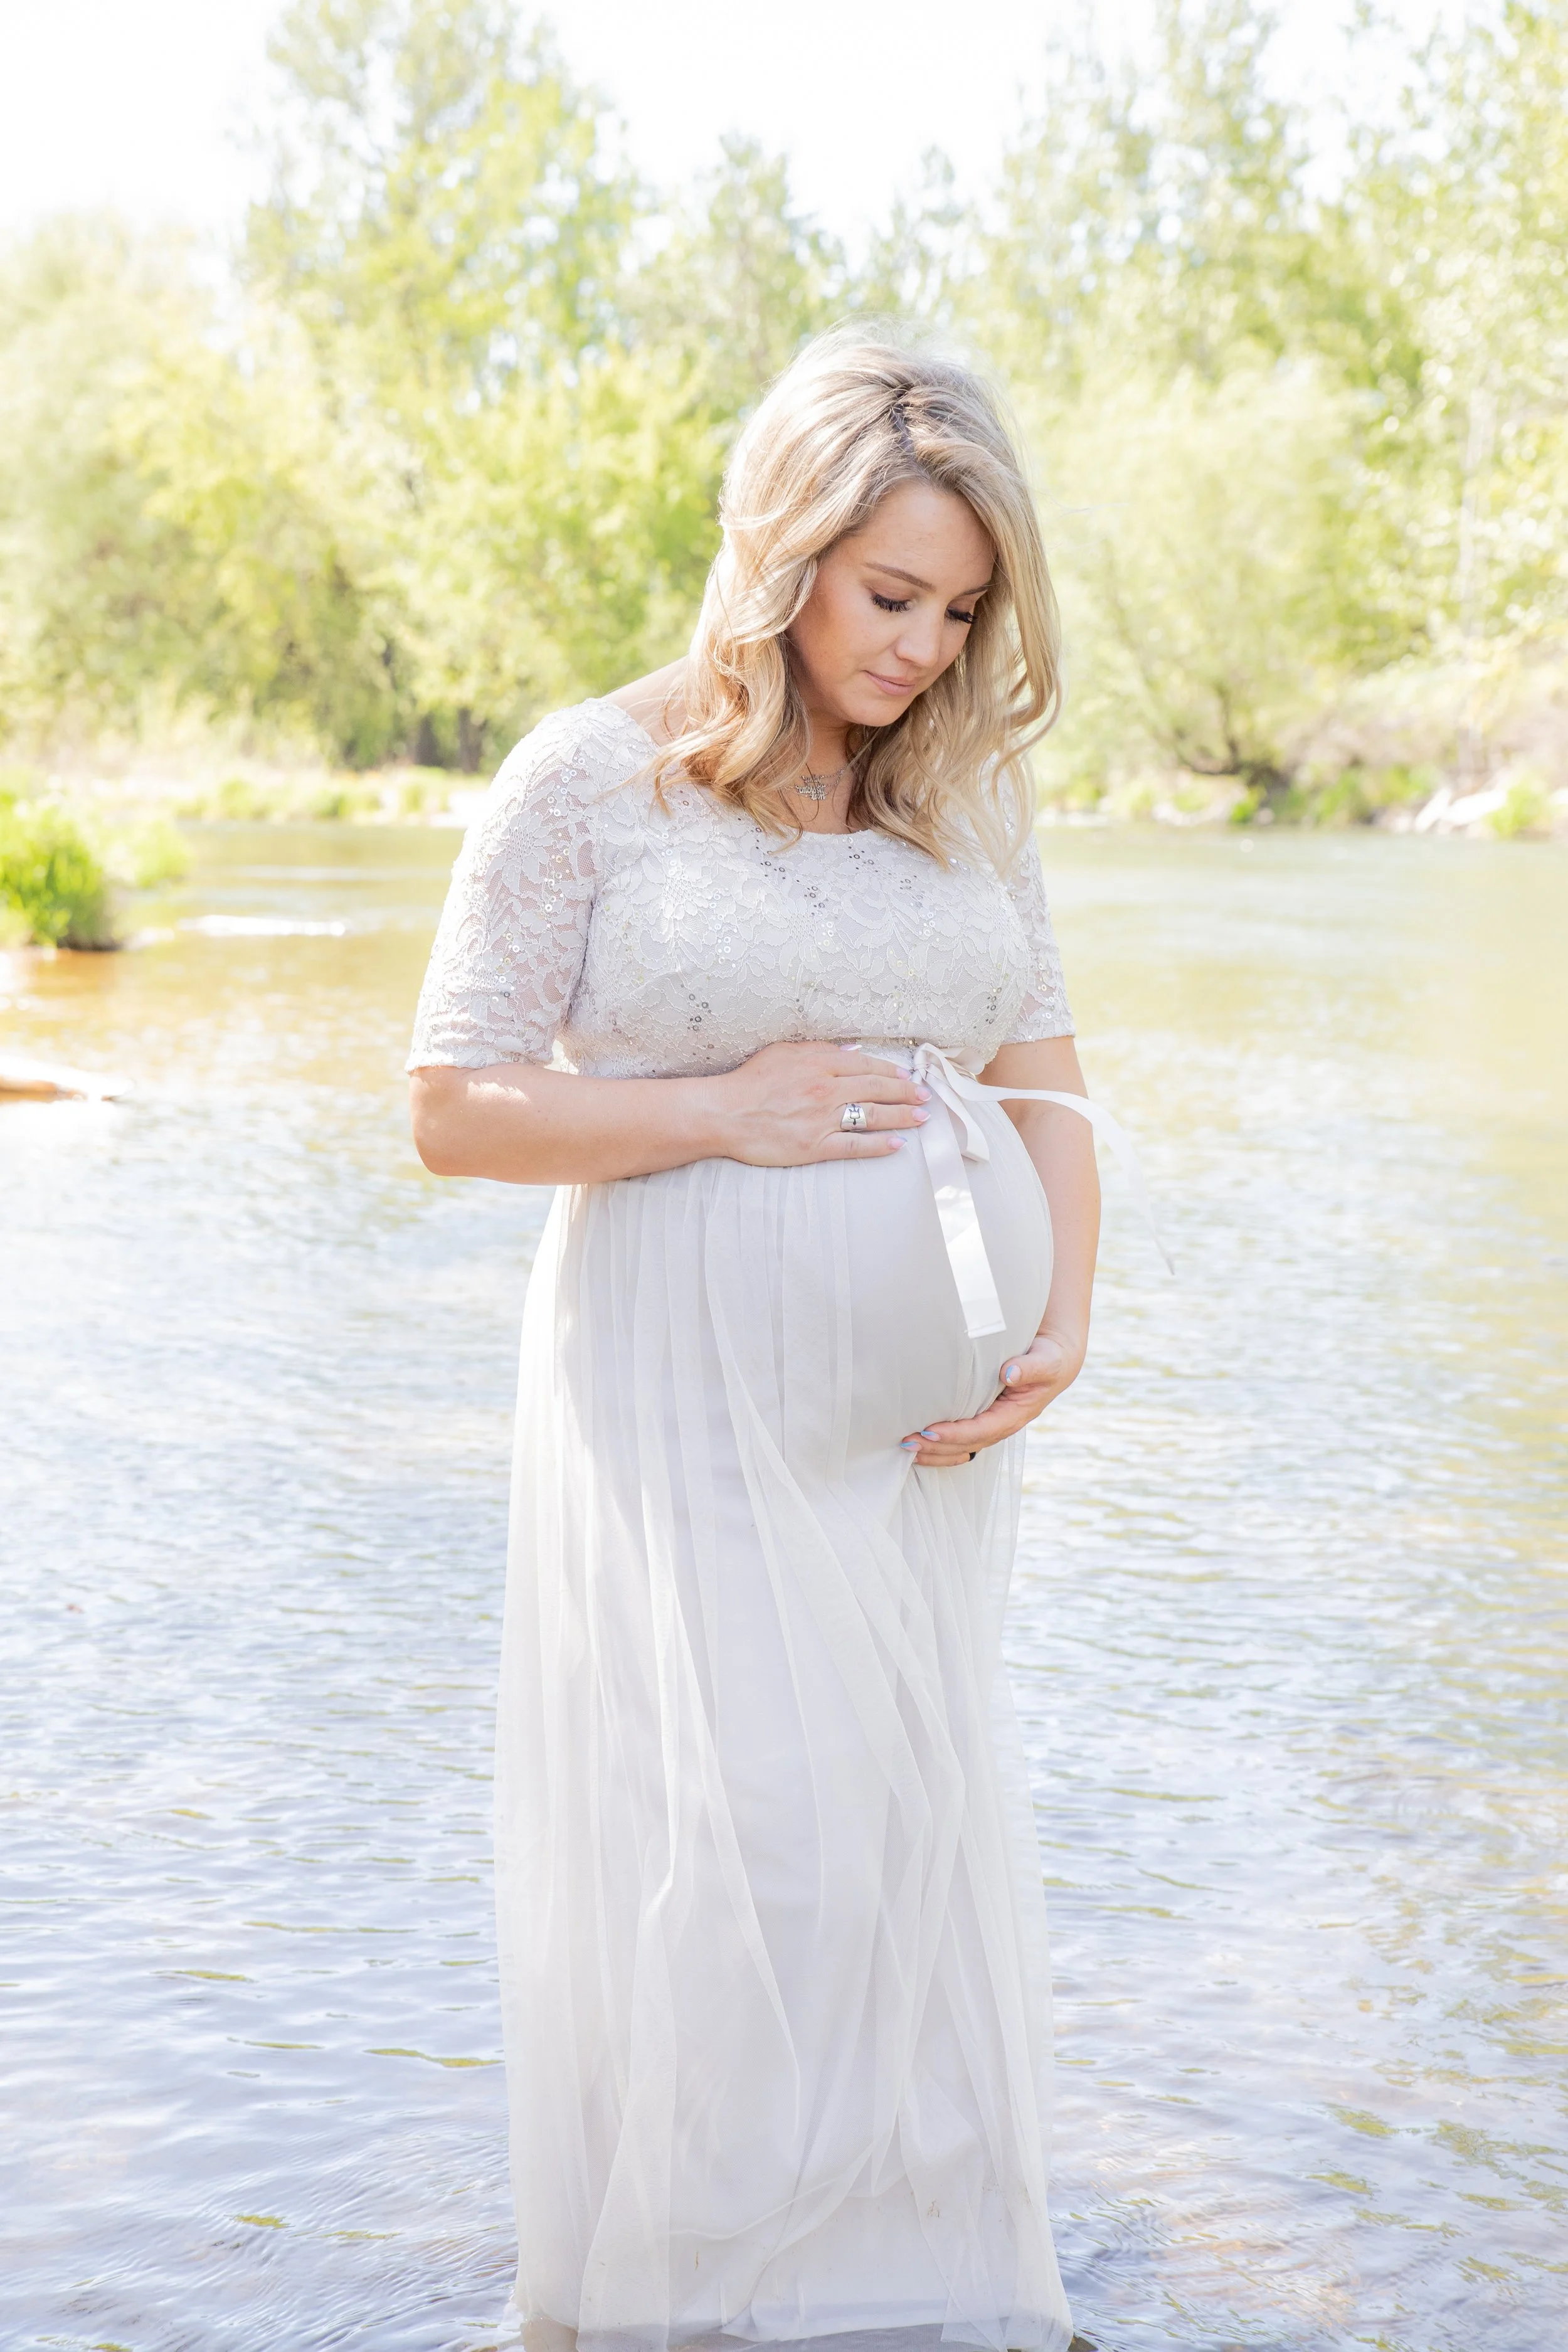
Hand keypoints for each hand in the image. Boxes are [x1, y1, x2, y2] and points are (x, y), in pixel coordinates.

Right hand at [708, 1042, 929, 1167]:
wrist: (724, 1114)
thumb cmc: (749, 1082)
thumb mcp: (783, 1053)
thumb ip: (820, 1050)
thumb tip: (853, 1050)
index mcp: (819, 1064)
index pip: (865, 1066)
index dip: (891, 1072)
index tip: (907, 1076)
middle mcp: (825, 1090)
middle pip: (876, 1089)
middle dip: (905, 1092)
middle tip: (924, 1096)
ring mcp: (822, 1119)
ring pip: (872, 1116)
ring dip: (901, 1116)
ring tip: (920, 1117)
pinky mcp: (814, 1146)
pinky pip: (854, 1145)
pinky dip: (879, 1145)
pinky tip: (897, 1145)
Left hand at [899, 1327, 1085, 1467]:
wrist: (1055, 1359)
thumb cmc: (1049, 1358)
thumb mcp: (1047, 1360)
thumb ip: (1031, 1367)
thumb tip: (1009, 1373)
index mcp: (1016, 1414)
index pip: (981, 1430)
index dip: (955, 1434)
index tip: (929, 1432)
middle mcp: (1002, 1424)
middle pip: (966, 1445)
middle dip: (936, 1447)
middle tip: (906, 1442)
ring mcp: (992, 1424)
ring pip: (961, 1447)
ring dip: (934, 1451)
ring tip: (905, 1448)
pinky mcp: (983, 1418)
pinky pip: (960, 1439)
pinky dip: (939, 1445)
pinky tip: (918, 1443)